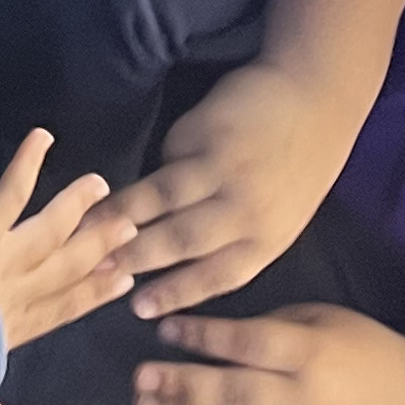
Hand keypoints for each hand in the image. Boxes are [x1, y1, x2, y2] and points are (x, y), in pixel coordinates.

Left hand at [0, 129, 137, 352]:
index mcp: (14, 333)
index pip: (62, 310)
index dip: (93, 294)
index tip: (123, 281)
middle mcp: (19, 293)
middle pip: (67, 267)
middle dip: (100, 248)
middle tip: (131, 230)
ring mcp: (6, 260)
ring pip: (50, 230)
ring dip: (77, 208)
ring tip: (103, 187)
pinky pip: (10, 194)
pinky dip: (26, 163)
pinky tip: (43, 136)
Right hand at [98, 56, 363, 320]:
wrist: (318, 96)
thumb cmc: (300, 163)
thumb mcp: (282, 215)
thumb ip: (238, 238)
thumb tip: (179, 261)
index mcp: (268, 239)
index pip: (214, 277)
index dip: (173, 293)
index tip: (138, 308)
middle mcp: (245, 211)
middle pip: (179, 242)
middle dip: (133, 258)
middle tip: (95, 268)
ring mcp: (224, 169)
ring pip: (163, 199)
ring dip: (121, 214)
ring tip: (86, 223)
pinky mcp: (207, 132)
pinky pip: (168, 154)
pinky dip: (153, 164)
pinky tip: (131, 174)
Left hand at [134, 306, 404, 404]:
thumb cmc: (356, 346)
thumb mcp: (320, 317)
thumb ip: (270, 325)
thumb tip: (211, 333)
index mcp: (310, 351)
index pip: (246, 344)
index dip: (202, 337)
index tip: (163, 328)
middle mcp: (302, 398)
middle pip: (232, 391)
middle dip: (181, 384)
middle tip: (138, 377)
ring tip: (145, 402)